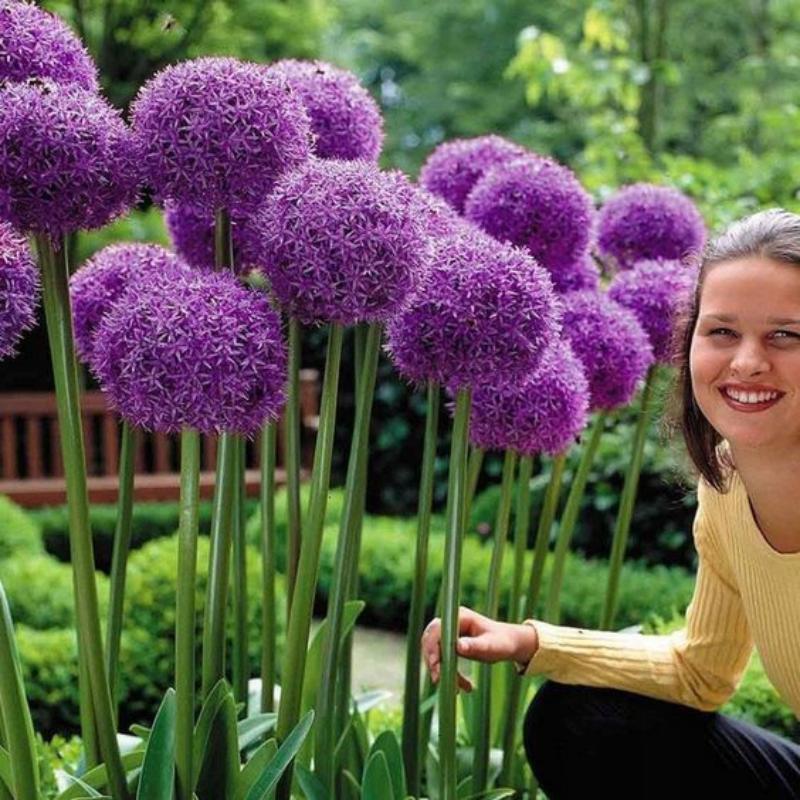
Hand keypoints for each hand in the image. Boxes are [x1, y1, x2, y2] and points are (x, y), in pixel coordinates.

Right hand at [421, 606, 538, 691]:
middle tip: (439, 680)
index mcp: (460, 617)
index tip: (436, 666)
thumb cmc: (502, 642)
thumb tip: (458, 646)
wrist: (509, 644)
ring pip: (434, 651)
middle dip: (433, 661)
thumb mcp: (491, 646)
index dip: (432, 646)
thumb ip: (475, 645)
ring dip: (441, 670)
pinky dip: (448, 673)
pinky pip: (442, 659)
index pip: (438, 629)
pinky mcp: (450, 644)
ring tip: (456, 687)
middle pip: (430, 640)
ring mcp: (450, 632)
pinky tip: (461, 687)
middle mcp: (452, 622)